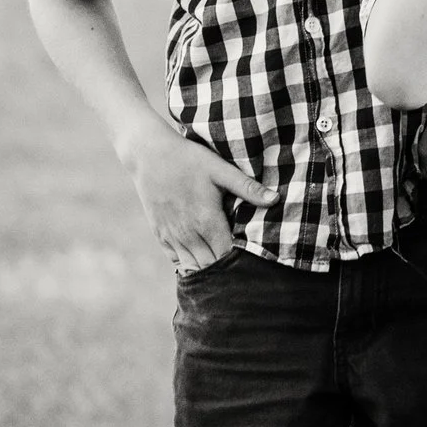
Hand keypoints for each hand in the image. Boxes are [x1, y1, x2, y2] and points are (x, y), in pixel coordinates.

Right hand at [120, 121, 276, 273]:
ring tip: (228, 271)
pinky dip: (191, 266)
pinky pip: (177, 261)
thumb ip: (248, 188)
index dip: (241, 263)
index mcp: (207, 221)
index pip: (227, 256)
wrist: (149, 156)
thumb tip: (277, 200)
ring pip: (193, 267)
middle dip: (227, 271)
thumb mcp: (221, 170)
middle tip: (246, 270)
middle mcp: (188, 234)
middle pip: (211, 266)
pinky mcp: (160, 235)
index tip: (256, 262)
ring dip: (209, 271)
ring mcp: (171, 237)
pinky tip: (204, 263)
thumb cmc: (190, 160)